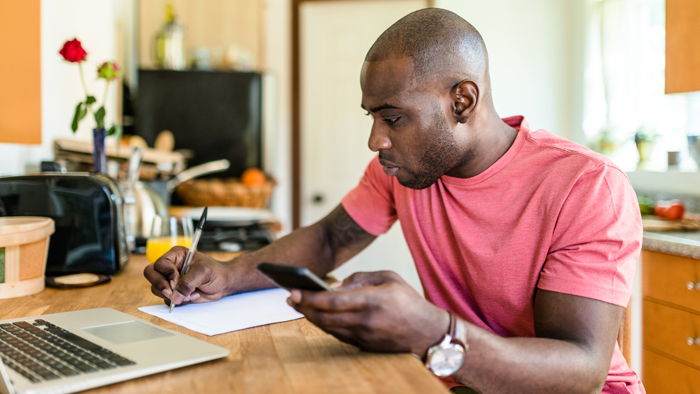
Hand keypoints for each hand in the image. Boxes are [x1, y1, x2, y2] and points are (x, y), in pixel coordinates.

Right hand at [143, 246, 233, 306]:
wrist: (223, 283)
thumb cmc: (216, 271)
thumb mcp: (204, 272)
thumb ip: (188, 282)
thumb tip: (175, 296)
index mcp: (176, 255)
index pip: (160, 263)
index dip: (167, 274)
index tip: (176, 281)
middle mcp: (170, 267)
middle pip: (151, 274)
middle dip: (160, 285)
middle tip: (171, 293)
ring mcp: (170, 280)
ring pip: (156, 289)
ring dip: (172, 295)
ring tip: (191, 294)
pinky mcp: (173, 292)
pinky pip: (166, 299)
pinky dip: (178, 302)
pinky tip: (192, 297)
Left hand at [288, 271, 448, 356]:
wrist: (429, 332)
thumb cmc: (409, 301)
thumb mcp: (388, 278)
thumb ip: (360, 277)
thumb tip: (333, 285)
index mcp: (373, 300)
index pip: (333, 301)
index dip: (310, 297)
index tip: (295, 290)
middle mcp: (366, 321)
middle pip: (325, 317)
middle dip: (304, 308)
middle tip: (290, 297)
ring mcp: (364, 337)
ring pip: (328, 328)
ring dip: (311, 317)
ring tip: (300, 305)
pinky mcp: (364, 346)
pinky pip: (338, 335)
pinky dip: (324, 325)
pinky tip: (317, 315)